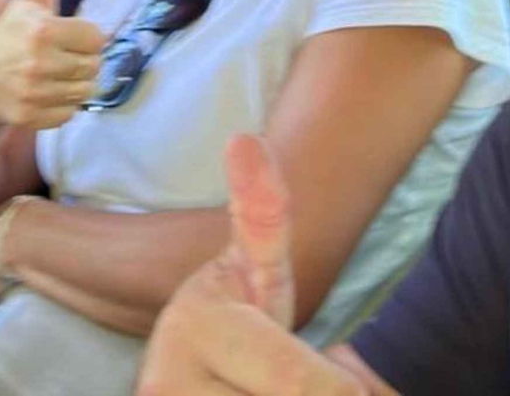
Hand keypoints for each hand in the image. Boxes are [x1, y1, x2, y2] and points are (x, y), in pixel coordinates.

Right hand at [0, 0, 105, 130]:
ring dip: (73, 85)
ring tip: (52, 77)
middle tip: (58, 59)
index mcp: (42, 29)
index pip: (97, 38)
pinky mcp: (31, 118)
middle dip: (80, 62)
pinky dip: (60, 107)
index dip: (84, 38)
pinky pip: (70, 114)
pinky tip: (43, 95)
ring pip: (86, 92)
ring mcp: (34, 93)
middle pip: (94, 67)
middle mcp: (39, 62)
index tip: (65, 38)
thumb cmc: (6, 36)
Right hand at [136, 136, 365, 395]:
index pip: (307, 384)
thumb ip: (262, 213)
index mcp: (198, 328)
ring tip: (268, 391)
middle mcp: (166, 385)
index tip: (343, 376)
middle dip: (324, 395)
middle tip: (309, 383)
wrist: (184, 380)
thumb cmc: (236, 329)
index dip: (343, 389)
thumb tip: (245, 139)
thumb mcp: (257, 271)